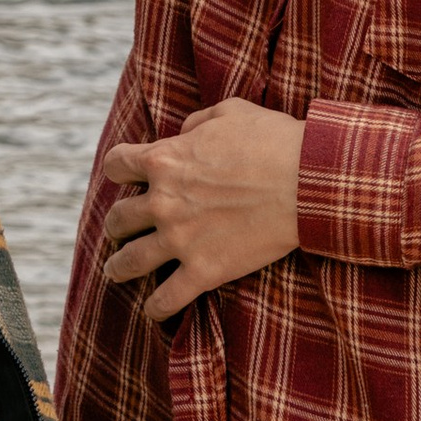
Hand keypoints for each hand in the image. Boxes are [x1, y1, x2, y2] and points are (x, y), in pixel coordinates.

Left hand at [101, 100, 304, 320]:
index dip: (118, 169)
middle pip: (118, 217)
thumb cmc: (271, 140)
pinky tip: (154, 309)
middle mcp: (163, 201)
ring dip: (118, 267)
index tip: (124, 177)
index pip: (116, 164)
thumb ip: (196, 122)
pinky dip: (156, 307)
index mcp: (165, 159)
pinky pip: (167, 299)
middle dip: (118, 223)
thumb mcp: (228, 112)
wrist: (305, 182)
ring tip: (115, 271)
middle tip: (122, 229)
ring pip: (129, 261)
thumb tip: (184, 134)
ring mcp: (180, 240)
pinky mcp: (204, 271)